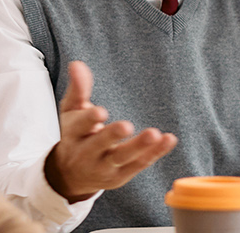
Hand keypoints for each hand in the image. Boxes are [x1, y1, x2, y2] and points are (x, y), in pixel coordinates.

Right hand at [44, 61, 177, 201]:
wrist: (71, 175)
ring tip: (154, 134)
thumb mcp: (71, 111)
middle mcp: (86, 153)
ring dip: (139, 147)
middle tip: (127, 126)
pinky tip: (169, 140)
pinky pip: (140, 164)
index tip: (100, 112)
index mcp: (73, 135)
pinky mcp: (121, 175)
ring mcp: (104, 167)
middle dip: (112, 136)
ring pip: (123, 157)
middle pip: (100, 145)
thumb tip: (77, 64)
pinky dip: (155, 153)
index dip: (89, 119)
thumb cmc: (75, 135)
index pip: (79, 126)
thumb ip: (78, 89)